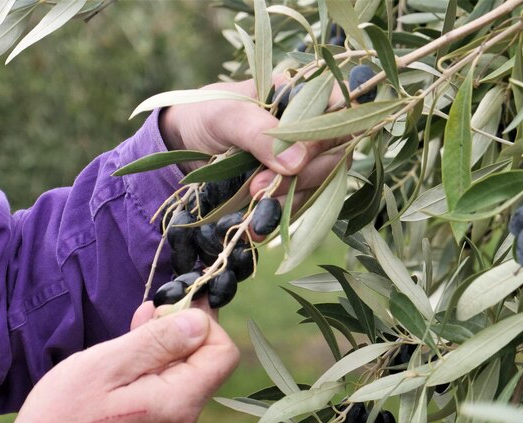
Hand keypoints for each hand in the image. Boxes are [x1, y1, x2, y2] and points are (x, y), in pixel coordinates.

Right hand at [0, 306, 239, 422]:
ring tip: (127, 337)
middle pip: (205, 364)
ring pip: (184, 379)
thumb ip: (158, 341)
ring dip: (162, 352)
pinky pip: (168, 397)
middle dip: (179, 333)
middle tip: (144, 314)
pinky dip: (153, 374)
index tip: (168, 309)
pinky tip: (124, 364)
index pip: (223, 352)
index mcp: (179, 405)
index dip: (204, 323)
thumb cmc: (62, 417)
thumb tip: (201, 321)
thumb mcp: (107, 365)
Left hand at [160, 79, 347, 205]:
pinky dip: (279, 217)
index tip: (296, 160)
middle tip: (258, 186)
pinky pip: (299, 205)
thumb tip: (297, 162)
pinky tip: (256, 227)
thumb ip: (259, 132)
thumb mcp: (226, 115)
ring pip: (319, 185)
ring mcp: (303, 160)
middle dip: (301, 177)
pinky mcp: (290, 187)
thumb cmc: (206, 114)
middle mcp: (310, 128)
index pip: (340, 112)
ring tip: (253, 206)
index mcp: (303, 95)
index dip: (325, 138)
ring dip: (289, 201)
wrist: (183, 143)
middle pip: (333, 156)